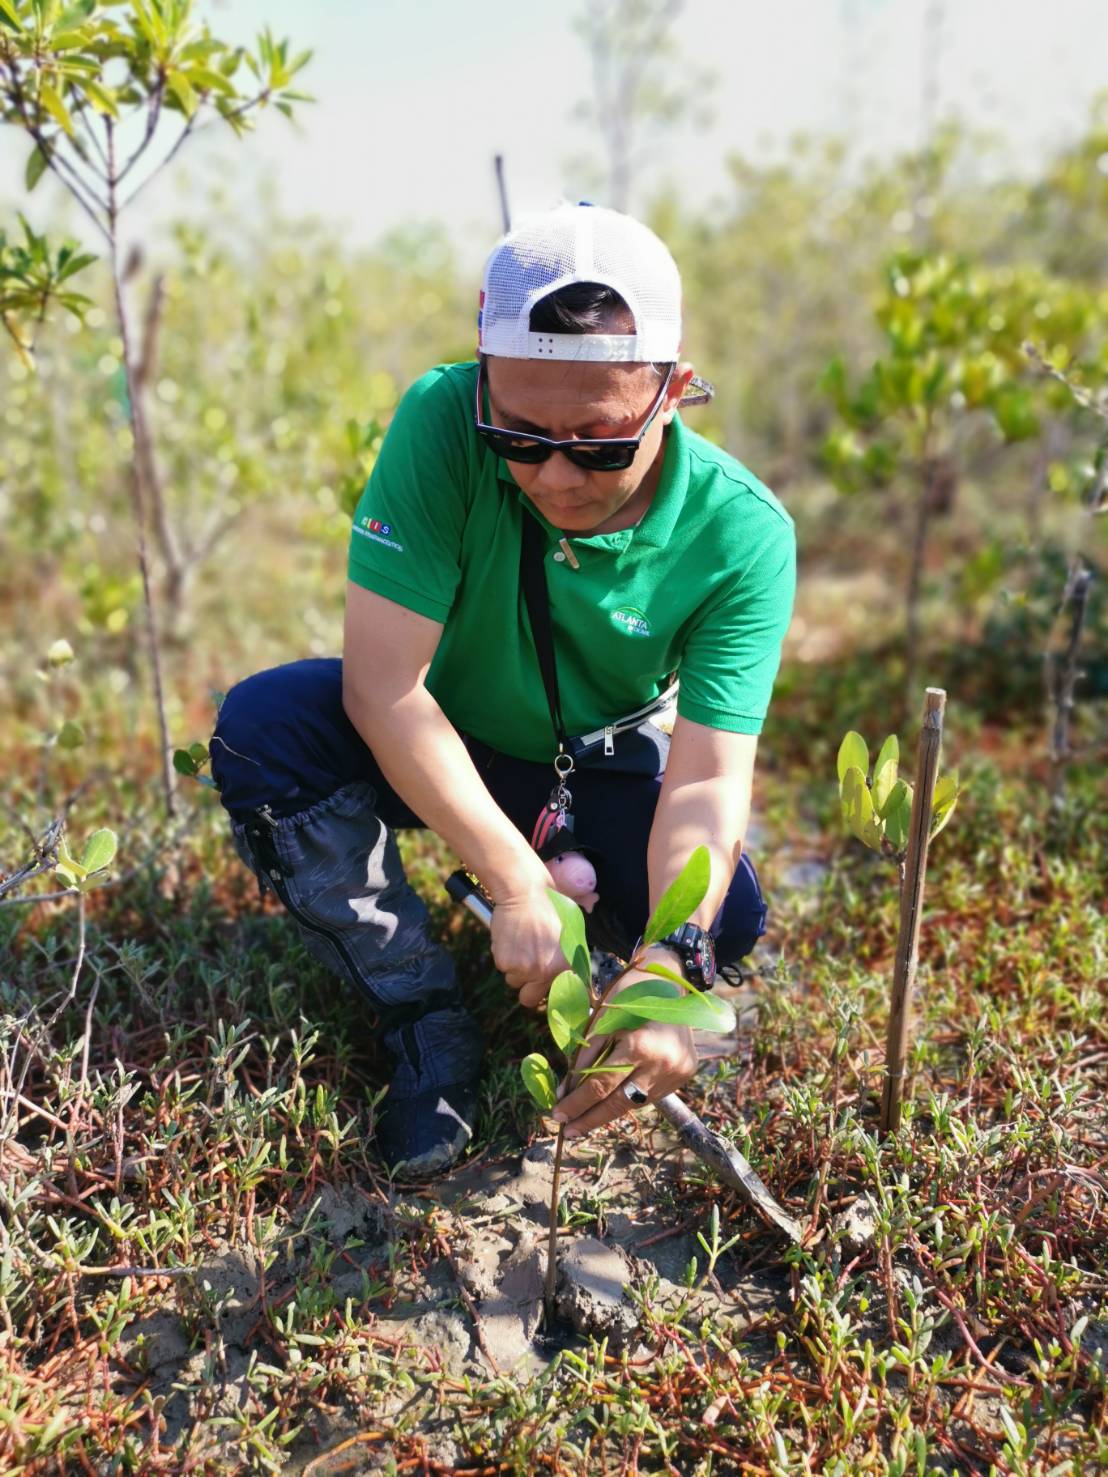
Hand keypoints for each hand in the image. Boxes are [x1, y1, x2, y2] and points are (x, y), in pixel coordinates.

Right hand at [490, 884, 565, 1009]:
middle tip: (527, 970)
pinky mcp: (506, 963)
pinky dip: (504, 955)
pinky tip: (511, 937)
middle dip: (527, 988)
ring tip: (521, 943)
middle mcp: (547, 972)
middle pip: (530, 999)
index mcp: (567, 966)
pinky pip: (503, 967)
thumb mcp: (570, 932)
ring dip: (515, 968)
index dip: (553, 997)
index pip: (563, 997)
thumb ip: (570, 958)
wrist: (525, 892)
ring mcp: (526, 969)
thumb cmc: (550, 905)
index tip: (550, 996)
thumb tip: (573, 979)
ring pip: (514, 981)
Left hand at [551, 968, 698, 1138]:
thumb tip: (567, 1092)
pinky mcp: (685, 1074)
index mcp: (639, 1047)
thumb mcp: (600, 1021)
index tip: (558, 1115)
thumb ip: (585, 1058)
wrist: (670, 981)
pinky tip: (612, 1101)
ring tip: (585, 1120)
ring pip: (636, 1102)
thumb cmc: (628, 995)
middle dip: (591, 1118)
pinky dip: (630, 1097)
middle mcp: (662, 1064)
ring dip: (610, 1111)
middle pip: (619, 1103)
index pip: (601, 1085)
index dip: (577, 1103)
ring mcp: (677, 1072)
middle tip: (569, 1131)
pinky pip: (650, 1093)